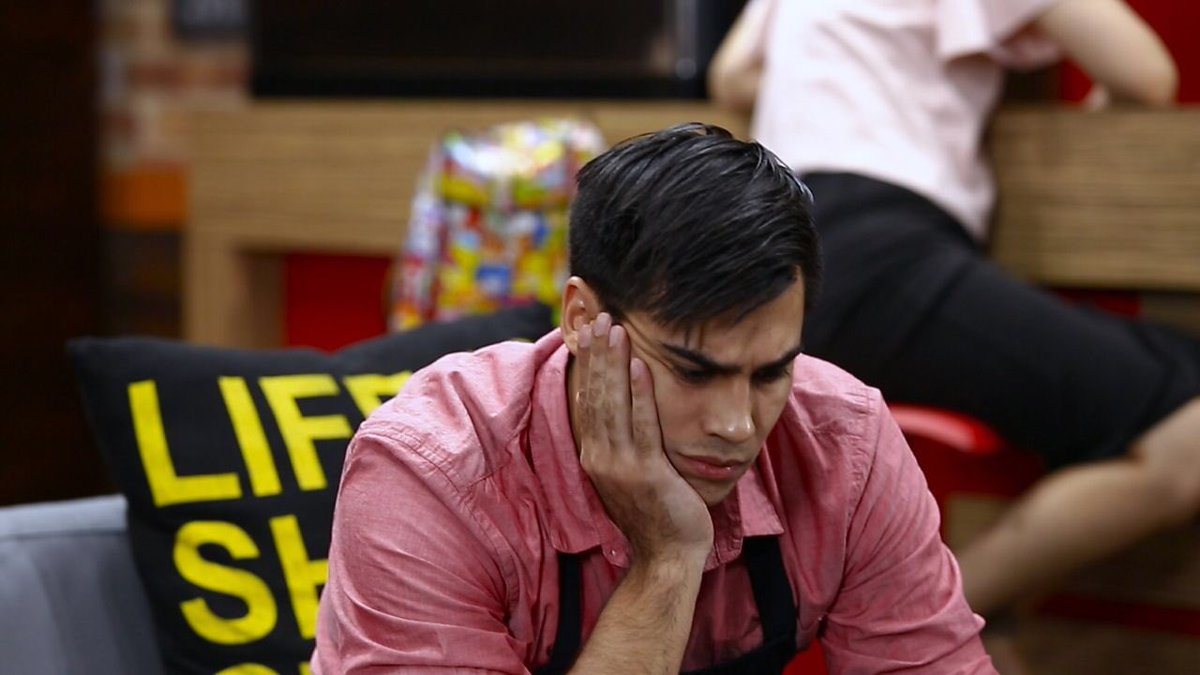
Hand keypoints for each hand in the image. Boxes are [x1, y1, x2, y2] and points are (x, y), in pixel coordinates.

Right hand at [575, 313, 713, 565]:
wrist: (667, 556)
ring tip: (616, 329)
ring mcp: (620, 466)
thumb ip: (623, 441)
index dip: (588, 364)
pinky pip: (642, 426)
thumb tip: (623, 407)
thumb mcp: (630, 472)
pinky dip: (640, 394)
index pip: (587, 400)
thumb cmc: (656, 512)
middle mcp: (600, 457)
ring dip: (614, 364)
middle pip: (594, 395)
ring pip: (613, 404)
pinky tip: (641, 366)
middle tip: (599, 316)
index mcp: (594, 455)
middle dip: (596, 354)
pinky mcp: (646, 473)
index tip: (590, 331)